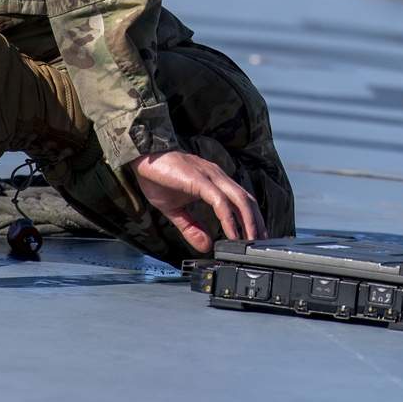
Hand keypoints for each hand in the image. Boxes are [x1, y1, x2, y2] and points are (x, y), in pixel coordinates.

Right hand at [129, 149, 266, 252]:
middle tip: (261, 243)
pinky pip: (220, 201)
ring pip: (239, 199)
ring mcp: (210, 177)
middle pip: (247, 200)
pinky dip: (229, 219)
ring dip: (248, 222)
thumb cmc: (157, 176)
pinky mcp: (200, 180)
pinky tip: (231, 233)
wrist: (142, 156)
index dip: (251, 218)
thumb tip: (205, 245)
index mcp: (214, 181)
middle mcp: (217, 176)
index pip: (241, 199)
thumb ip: (191, 227)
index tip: (255, 236)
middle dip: (257, 222)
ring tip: (250, 241)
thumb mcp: (176, 210)